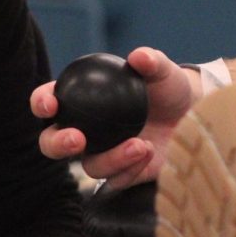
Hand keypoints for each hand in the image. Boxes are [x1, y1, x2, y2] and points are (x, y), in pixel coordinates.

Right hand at [33, 47, 198, 188]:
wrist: (193, 114)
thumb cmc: (169, 86)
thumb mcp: (163, 70)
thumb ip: (151, 61)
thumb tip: (139, 57)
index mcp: (81, 99)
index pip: (50, 100)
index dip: (42, 102)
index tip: (50, 104)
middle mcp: (84, 130)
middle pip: (52, 143)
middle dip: (56, 143)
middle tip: (76, 139)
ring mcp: (101, 154)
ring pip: (89, 166)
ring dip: (111, 158)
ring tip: (140, 145)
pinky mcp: (121, 174)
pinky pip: (117, 179)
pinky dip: (132, 168)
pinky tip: (150, 152)